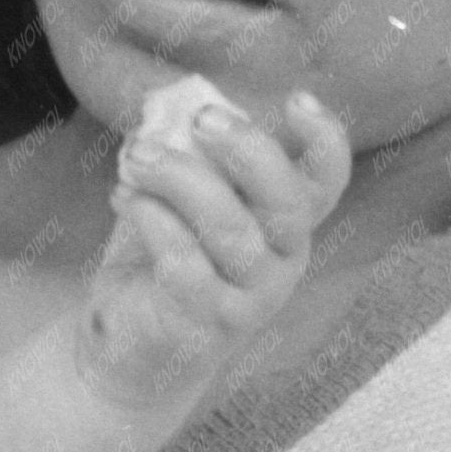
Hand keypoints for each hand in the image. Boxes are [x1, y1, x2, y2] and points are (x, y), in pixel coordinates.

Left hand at [77, 90, 349, 404]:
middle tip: (200, 119)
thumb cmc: (165, 260)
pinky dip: (152, 221)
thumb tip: (175, 109)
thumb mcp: (185, 202)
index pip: (327, 182)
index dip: (325, 140)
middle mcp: (283, 260)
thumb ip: (195, 158)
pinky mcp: (208, 324)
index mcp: (287, 222)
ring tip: (137, 157)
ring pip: (229, 228)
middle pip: (285, 202)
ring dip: (178, 178)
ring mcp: (251, 298)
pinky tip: (123, 199)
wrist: (132, 352)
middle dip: (246, 149)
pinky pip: (185, 264)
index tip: (296, 99)